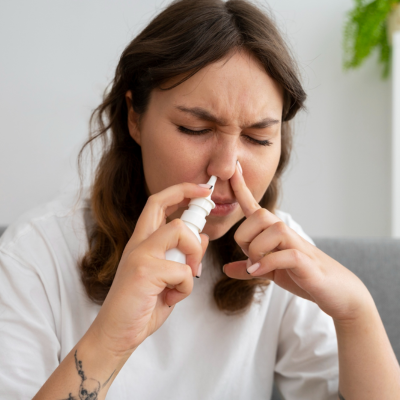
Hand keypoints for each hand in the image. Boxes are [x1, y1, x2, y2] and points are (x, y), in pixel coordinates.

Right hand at [88, 183, 211, 358]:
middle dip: (189, 198)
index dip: (181, 190)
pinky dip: (186, 287)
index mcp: (142, 242)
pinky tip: (172, 297)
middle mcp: (138, 243)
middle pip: (161, 203)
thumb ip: (184, 256)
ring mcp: (140, 254)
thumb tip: (202, 237)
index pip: (157, 203)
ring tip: (187, 276)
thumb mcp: (168, 277)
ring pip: (180, 231)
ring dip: (194, 254)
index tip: (202, 190)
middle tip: (206, 213)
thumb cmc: (142, 305)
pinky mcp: (144, 271)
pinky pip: (183, 270)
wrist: (117, 334)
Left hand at [223, 161, 372, 321]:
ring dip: (257, 250)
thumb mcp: (272, 272)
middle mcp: (286, 234)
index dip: (242, 188)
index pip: (255, 207)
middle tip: (249, 256)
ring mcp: (298, 245)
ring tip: (256, 267)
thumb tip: (227, 268)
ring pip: (273, 230)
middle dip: (245, 235)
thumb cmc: (305, 277)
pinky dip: (267, 263)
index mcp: (275, 234)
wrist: (340, 293)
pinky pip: (286, 254)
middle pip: (260, 215)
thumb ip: (251, 268)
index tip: (233, 168)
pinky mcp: (307, 262)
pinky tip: (257, 273)